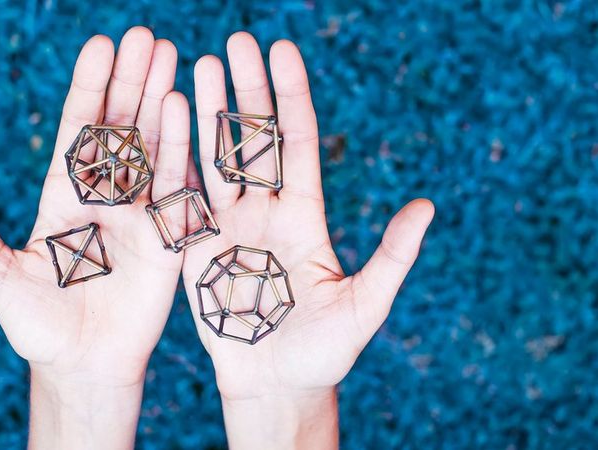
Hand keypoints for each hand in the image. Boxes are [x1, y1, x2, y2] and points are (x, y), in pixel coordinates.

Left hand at [0, 27, 184, 448]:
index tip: (101, 46)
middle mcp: (106, 196)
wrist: (85, 365)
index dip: (89, 88)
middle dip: (132, 80)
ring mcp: (140, 213)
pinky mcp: (168, 237)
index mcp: (64, 197)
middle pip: (120, 127)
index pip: (78, 131)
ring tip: (174, 56)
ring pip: (153, 147)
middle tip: (147, 35)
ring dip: (162, 101)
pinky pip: (177, 187)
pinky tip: (186, 110)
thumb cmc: (36, 324)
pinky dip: (183, 149)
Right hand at [179, 32, 434, 447]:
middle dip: (246, 90)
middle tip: (237, 40)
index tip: (282, 51)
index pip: (298, 142)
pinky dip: (177, 159)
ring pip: (217, 159)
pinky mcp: (199, 249)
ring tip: (201, 62)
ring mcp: (231, 227)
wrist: (275, 386)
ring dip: (210, 112)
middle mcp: (268, 212)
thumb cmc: (323, 353)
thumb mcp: (364, 305)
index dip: (291, 97)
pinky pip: (186, 197)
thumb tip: (427, 206)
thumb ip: (393, 257)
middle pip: (255, 140)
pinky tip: (170, 121)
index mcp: (306, 216)